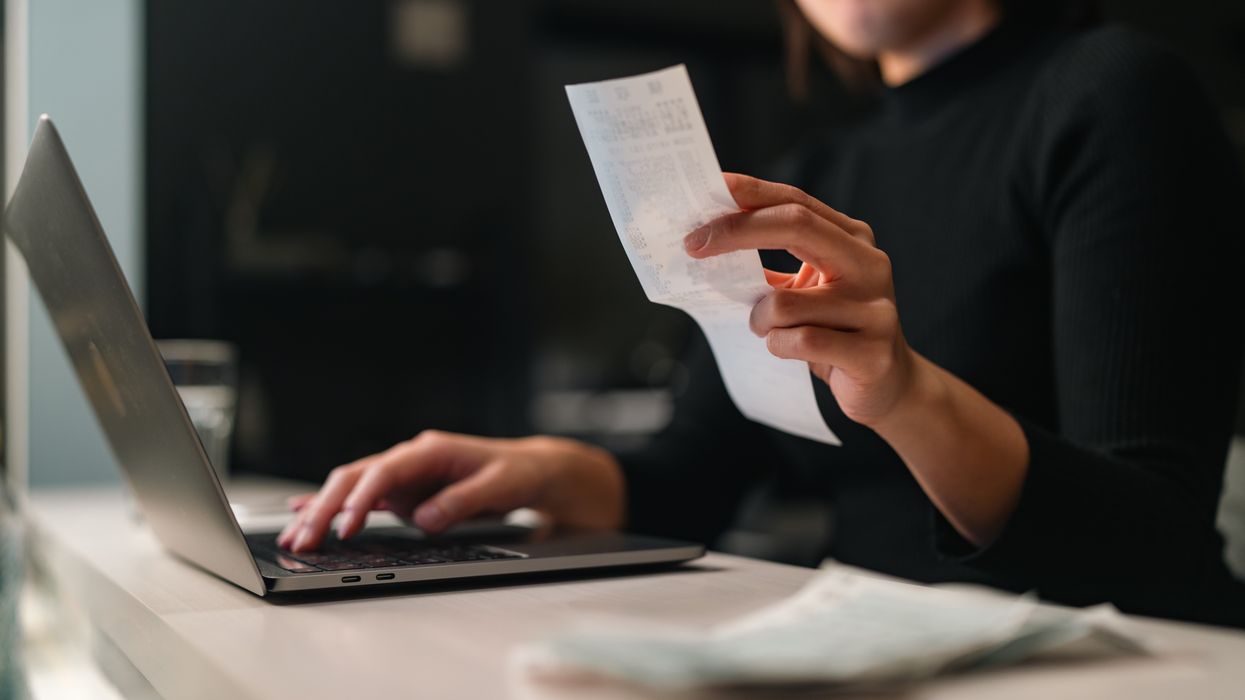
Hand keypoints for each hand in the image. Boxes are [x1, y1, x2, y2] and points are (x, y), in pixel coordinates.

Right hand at [277, 431, 624, 552]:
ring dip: (322, 512)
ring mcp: (404, 477)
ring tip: (295, 538)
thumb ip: (462, 500)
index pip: (385, 472)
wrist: (529, 469)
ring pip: (351, 488)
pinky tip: (304, 514)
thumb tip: (426, 519)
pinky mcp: (404, 494)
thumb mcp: (500, 486)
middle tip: (303, 539)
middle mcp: (410, 459)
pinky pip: (362, 499)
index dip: (362, 498)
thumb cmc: (516, 472)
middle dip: (326, 508)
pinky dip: (333, 507)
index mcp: (430, 450)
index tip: (347, 525)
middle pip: (356, 478)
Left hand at [684, 173, 915, 426]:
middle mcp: (870, 265)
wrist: (888, 385)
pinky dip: (777, 346)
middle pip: (796, 226)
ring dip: (759, 318)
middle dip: (736, 232)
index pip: (797, 203)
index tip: (708, 189)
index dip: (751, 194)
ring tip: (766, 329)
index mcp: (853, 240)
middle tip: (693, 246)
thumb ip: (772, 265)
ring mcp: (875, 309)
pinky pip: (800, 341)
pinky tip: (785, 349)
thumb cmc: (833, 331)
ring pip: (784, 302)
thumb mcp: (807, 289)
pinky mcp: (871, 354)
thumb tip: (708, 242)